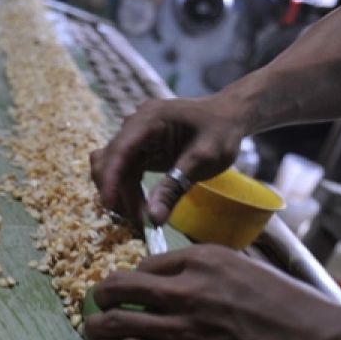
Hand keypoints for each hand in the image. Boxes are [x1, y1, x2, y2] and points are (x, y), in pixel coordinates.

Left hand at [85, 246, 340, 339]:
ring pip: (116, 320)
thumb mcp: (251, 271)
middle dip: (102, 294)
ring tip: (91, 330)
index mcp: (203, 259)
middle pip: (120, 286)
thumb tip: (187, 279)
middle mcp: (185, 289)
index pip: (147, 264)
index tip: (126, 288)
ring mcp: (180, 327)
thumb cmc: (294, 311)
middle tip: (96, 302)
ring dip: (97, 325)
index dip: (133, 277)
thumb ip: (214, 272)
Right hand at [89, 97, 245, 226]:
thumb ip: (175, 186)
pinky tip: (139, 208)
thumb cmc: (221, 132)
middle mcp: (135, 125)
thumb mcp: (203, 160)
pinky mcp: (138, 150)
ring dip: (121, 195)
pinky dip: (127, 191)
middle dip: (119, 193)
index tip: (110, 205)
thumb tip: (153, 219)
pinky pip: (123, 172)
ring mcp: (135, 137)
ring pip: (113, 170)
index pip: (119, 149)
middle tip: (139, 222)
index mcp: (150, 119)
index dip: (111, 178)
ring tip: (140, 219)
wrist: (230, 117)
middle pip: (111, 161)